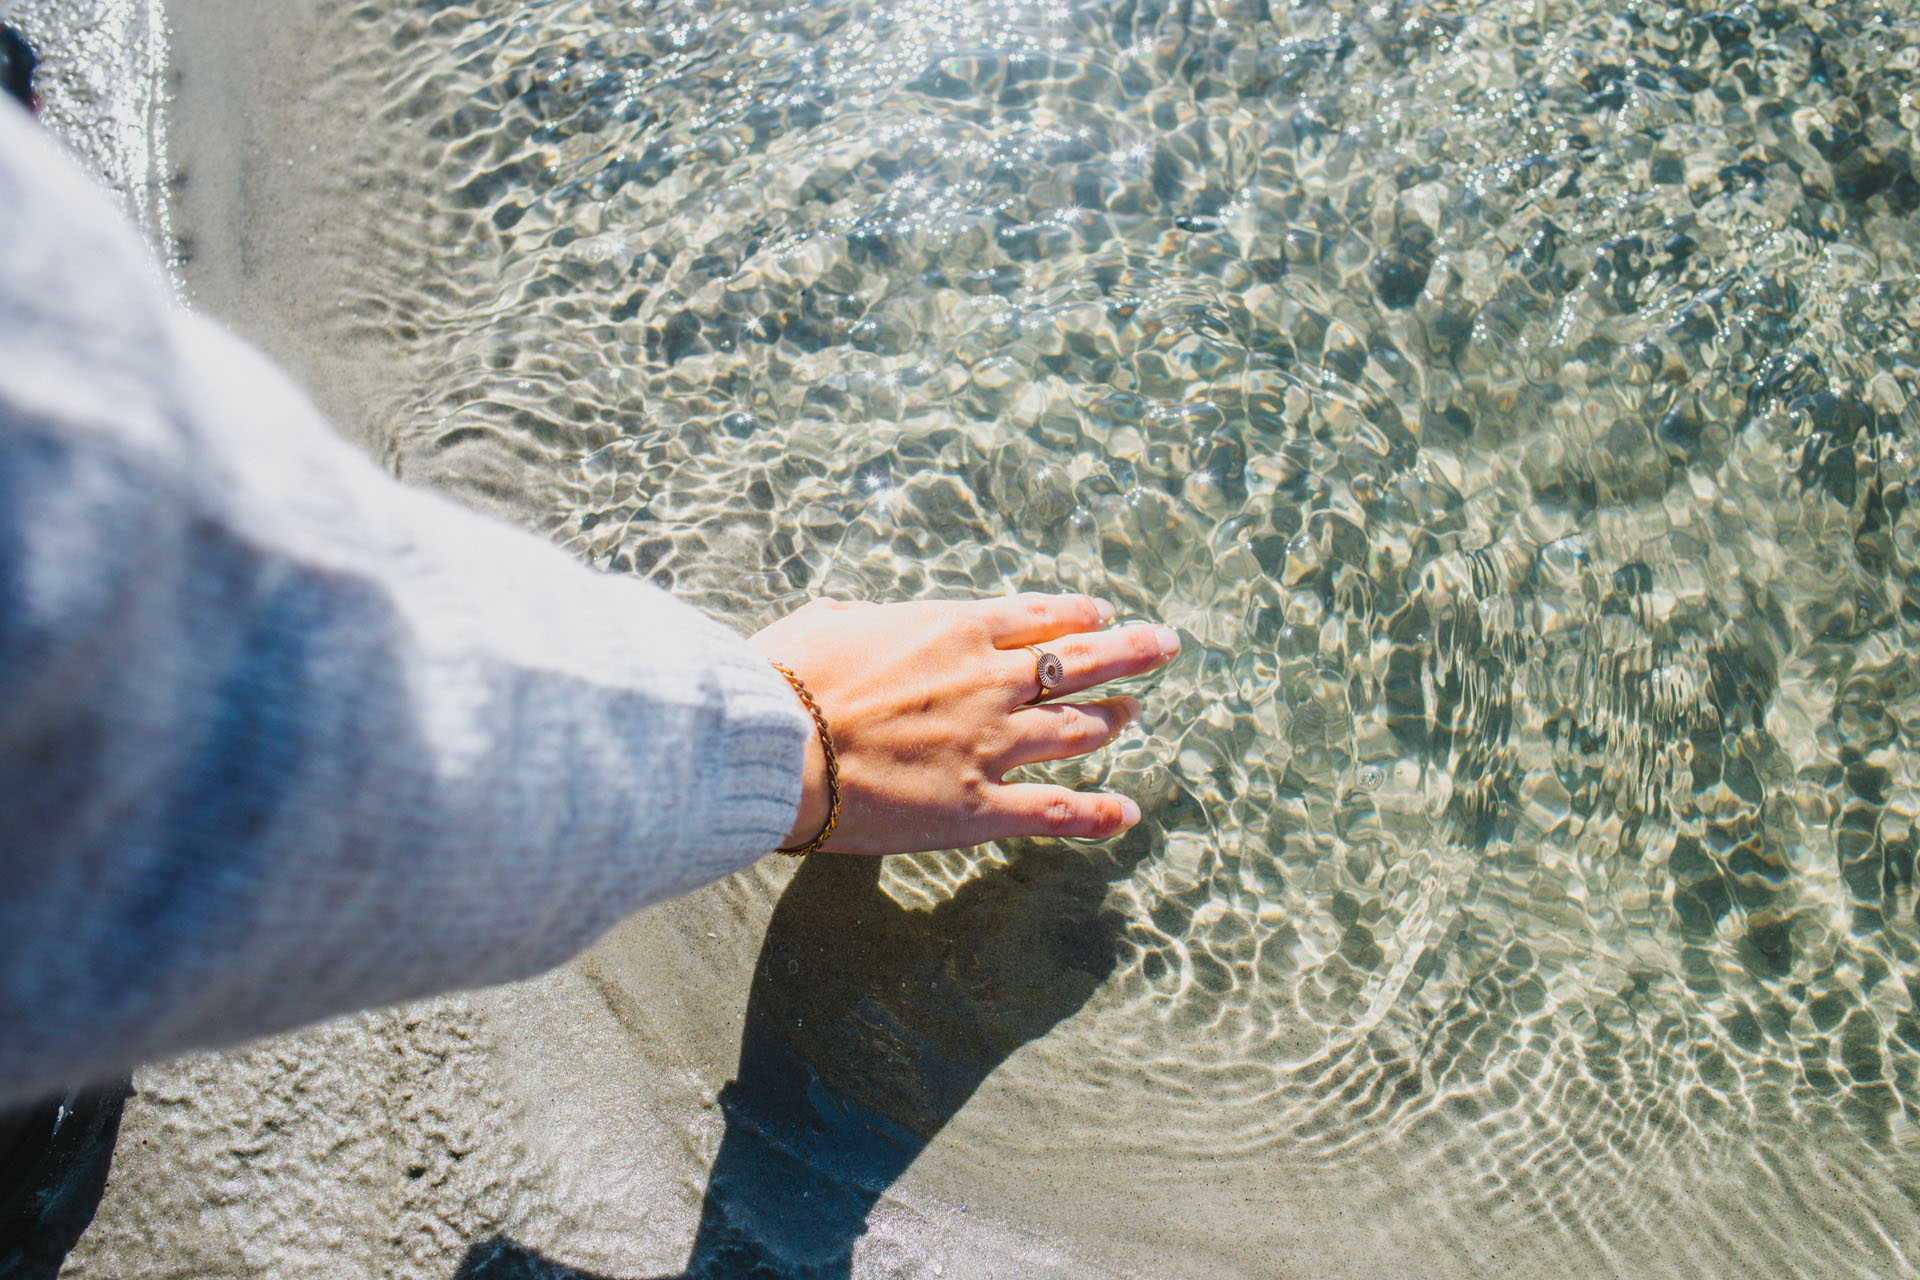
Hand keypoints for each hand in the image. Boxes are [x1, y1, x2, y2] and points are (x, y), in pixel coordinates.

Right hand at [749, 593, 1179, 854]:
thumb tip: (857, 621)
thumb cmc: (786, 676)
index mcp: (955, 629)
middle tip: (1164, 645)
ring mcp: (992, 745)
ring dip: (1112, 720)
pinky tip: (1125, 813)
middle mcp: (989, 682)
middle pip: (1081, 662)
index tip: (1103, 614)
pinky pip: (1054, 811)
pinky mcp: (978, 807)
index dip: (1079, 615)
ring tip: (1134, 714)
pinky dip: (1096, 813)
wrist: (778, 743)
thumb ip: (860, 620)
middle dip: (1129, 651)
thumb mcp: (826, 621)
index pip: (1040, 617)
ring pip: (1077, 730)